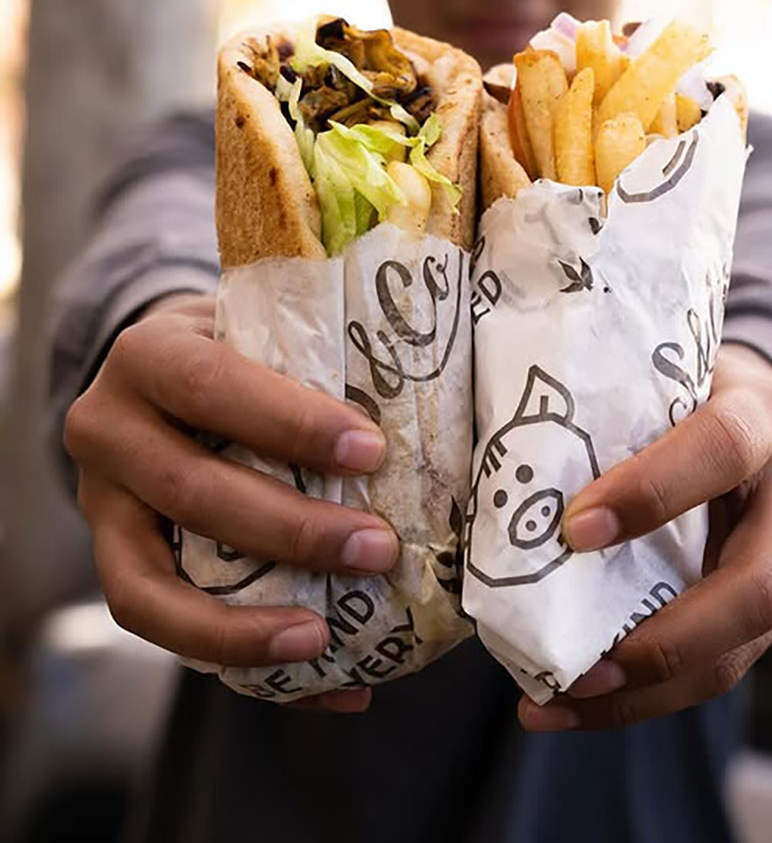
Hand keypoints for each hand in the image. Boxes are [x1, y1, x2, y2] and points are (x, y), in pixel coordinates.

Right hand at [64, 293, 396, 713]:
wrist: (161, 379)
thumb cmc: (237, 352)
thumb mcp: (263, 328)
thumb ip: (321, 352)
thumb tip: (438, 391)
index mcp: (150, 353)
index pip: (211, 386)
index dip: (290, 423)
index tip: (371, 452)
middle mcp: (107, 428)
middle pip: (191, 491)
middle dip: (291, 530)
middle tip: (379, 550)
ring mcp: (99, 504)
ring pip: (151, 584)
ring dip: (245, 622)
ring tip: (325, 637)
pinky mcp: (112, 561)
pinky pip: (159, 627)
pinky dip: (240, 659)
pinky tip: (322, 677)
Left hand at [519, 343, 771, 730]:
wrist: (756, 415)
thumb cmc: (683, 393)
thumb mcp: (654, 379)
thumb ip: (608, 414)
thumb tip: (511, 478)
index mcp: (765, 412)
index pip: (723, 449)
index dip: (655, 491)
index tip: (574, 530)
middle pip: (759, 585)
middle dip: (665, 639)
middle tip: (578, 667)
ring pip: (744, 647)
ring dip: (649, 690)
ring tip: (561, 705)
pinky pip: (726, 662)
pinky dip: (652, 693)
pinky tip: (582, 702)